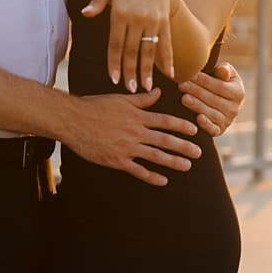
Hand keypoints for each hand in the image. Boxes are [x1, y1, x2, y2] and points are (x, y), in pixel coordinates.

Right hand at [65, 90, 200, 186]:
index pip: (165, 122)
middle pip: (165, 140)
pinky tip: (163, 180)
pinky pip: (138, 170)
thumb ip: (142, 99)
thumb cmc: (94, 107)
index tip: (194, 131)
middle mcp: (135, 132)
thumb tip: (159, 92)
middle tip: (199, 152)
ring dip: (173, 162)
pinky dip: (151, 176)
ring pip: (156, 156)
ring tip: (187, 166)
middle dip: (184, 146)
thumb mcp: (120, 99)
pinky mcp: (116, 160)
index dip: (182, 126)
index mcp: (137, 117)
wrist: (72, 120)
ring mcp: (127, 148)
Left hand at [82, 0, 177, 91]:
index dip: (114, 63)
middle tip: (130, 89)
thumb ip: (96, 1)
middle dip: (131, 71)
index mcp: (120, 13)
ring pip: (149, 50)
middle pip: (132, 50)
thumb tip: (85, 13)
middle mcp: (137, 18)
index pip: (115, 44)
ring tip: (145, 87)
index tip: (114, 79)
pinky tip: (170, 74)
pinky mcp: (164, 22)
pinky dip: (168, 59)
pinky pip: (166, 43)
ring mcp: (152, 21)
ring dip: (148, 70)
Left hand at [179, 62, 244, 137]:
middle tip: (181, 85)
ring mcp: (228, 121)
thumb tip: (222, 70)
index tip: (190, 74)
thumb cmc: (220, 83)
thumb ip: (224, 70)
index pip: (219, 86)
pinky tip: (197, 117)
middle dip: (196, 91)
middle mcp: (235, 109)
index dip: (204, 81)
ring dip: (197, 106)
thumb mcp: (226, 75)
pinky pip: (213, 129)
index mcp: (238, 93)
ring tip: (184, 98)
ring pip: (211, 113)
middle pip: (213, 99)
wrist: (221, 102)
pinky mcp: (219, 131)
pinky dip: (206, 125)